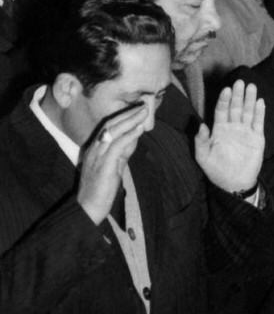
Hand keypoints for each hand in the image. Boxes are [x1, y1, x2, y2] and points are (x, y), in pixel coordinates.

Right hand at [76, 99, 153, 222]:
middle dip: (128, 113)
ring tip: (144, 112)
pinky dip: (129, 135)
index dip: (123, 116)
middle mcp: (94, 149)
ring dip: (130, 120)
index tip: (137, 109)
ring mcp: (97, 156)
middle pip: (110, 125)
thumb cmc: (101, 189)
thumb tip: (134, 138)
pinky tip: (139, 129)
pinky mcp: (103, 165)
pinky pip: (117, 146)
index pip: (108, 126)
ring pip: (113, 131)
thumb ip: (122, 152)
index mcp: (94, 149)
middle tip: (143, 106)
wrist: (89, 208)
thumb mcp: (114, 166)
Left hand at [196, 79, 265, 196]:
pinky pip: (259, 123)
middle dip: (237, 95)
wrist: (235, 184)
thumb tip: (201, 124)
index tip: (226, 89)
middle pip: (235, 108)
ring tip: (251, 87)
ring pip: (248, 112)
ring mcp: (246, 132)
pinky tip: (260, 102)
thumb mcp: (203, 157)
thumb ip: (201, 141)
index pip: (221, 111)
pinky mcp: (257, 138)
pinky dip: (259, 113)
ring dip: (249, 100)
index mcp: (219, 130)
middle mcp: (233, 128)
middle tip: (240, 82)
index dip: (224, 100)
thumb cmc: (216, 170)